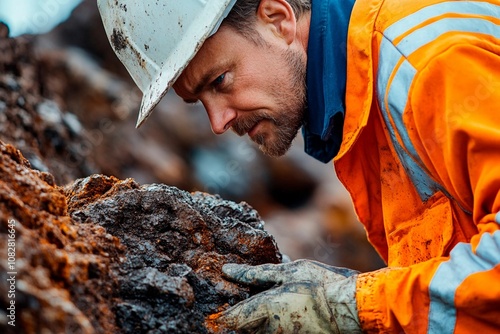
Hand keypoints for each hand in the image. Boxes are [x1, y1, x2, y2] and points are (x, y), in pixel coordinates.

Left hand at [207, 259, 361, 332]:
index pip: (231, 319)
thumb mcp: (286, 271)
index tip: (219, 311)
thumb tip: (228, 271)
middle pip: (244, 329)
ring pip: (260, 330)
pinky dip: (273, 322)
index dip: (222, 316)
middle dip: (241, 318)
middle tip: (245, 300)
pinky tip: (286, 309)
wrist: (350, 308)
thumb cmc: (319, 284)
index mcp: (264, 308)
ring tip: (271, 304)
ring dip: (257, 320)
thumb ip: (255, 274)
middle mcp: (270, 327)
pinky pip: (276, 331)